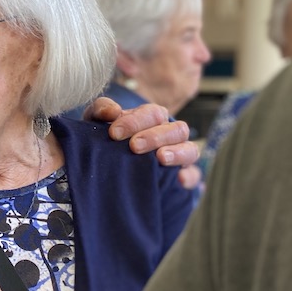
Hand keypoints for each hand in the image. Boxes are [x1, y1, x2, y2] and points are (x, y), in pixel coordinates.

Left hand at [85, 98, 200, 188]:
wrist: (107, 170)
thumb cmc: (107, 140)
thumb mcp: (98, 123)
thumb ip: (101, 111)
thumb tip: (112, 111)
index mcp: (152, 119)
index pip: (153, 113)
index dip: (135, 121)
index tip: (115, 133)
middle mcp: (169, 135)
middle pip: (176, 129)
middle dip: (155, 136)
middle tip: (134, 146)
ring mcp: (179, 156)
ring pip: (190, 149)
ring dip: (177, 152)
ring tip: (161, 158)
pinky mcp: (181, 178)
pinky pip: (193, 175)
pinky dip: (189, 176)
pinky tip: (179, 179)